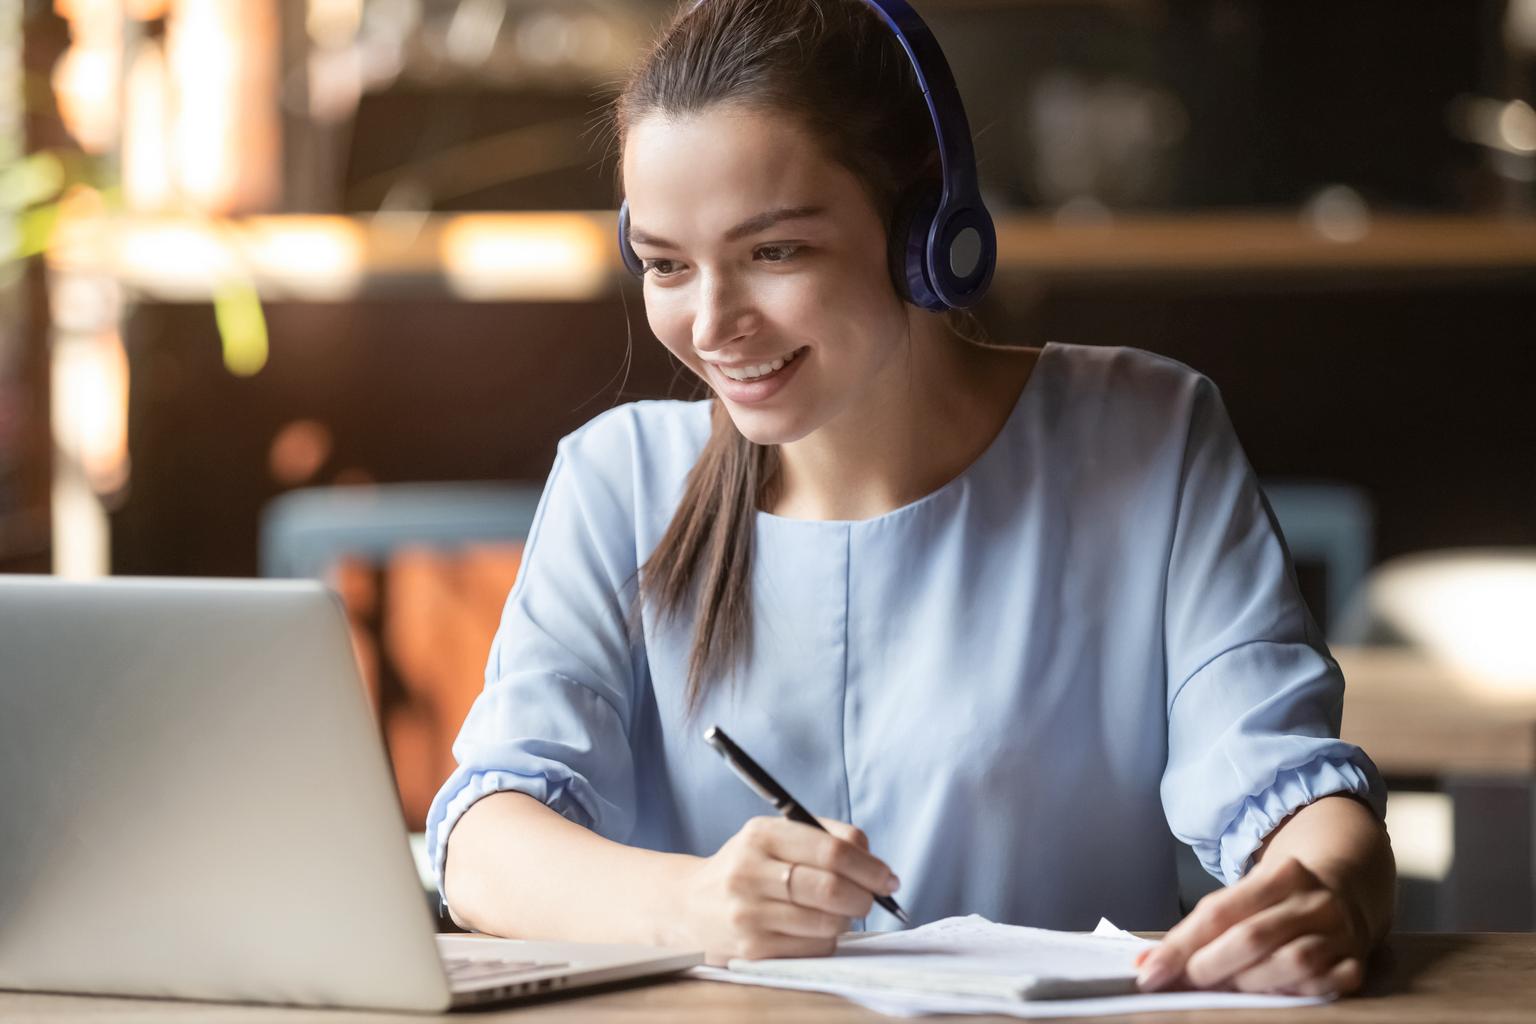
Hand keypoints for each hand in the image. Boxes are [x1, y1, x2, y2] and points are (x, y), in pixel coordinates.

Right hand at [678, 816, 899, 964]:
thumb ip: (823, 837)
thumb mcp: (774, 837)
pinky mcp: (752, 949)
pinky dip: (826, 939)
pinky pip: (813, 947)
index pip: (831, 850)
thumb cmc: (747, 868)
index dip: (869, 866)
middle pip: (832, 888)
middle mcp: (750, 872)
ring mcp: (749, 914)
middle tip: (871, 898)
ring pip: (827, 922)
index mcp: (761, 835)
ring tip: (837, 911)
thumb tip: (872, 859)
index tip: (888, 877)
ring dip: (846, 919)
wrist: (689, 906)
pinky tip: (813, 928)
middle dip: (865, 896)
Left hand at [1136, 855, 1371, 996]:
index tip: (1150, 972)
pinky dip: (1293, 995)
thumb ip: (1200, 929)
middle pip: (1252, 937)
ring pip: (1291, 963)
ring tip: (1227, 991)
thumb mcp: (1244, 897)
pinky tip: (1272, 997)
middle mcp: (1314, 901)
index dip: (1181, 945)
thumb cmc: (1279, 901)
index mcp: (1281, 875)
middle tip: (1186, 984)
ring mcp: (1340, 932)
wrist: (1346, 891)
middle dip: (1210, 966)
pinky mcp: (1356, 963)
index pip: (1219, 911)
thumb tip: (1149, 964)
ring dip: (1249, 984)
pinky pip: (1323, 986)